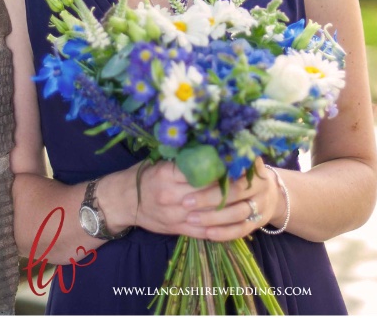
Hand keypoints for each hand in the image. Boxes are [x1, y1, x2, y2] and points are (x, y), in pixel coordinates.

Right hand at [106, 159, 281, 241]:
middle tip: (254, 178)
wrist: (122, 201)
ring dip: (233, 205)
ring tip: (252, 196)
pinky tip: (239, 218)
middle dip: (234, 185)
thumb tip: (217, 144)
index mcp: (167, 174)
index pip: (201, 169)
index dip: (223, 166)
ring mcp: (174, 215)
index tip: (241, 160)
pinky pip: (204, 231)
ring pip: (210, 212)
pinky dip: (223, 226)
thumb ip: (186, 157)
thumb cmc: (147, 176)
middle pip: (210, 191)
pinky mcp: (177, 229)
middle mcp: (170, 195)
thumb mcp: (163, 162)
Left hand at [180, 159, 283, 241]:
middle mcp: (261, 186)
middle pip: (235, 192)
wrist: (269, 195)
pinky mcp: (257, 222)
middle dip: (208, 198)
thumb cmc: (242, 177)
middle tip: (185, 202)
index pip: (235, 169)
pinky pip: (241, 230)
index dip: (215, 174)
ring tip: (190, 219)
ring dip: (213, 217)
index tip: (194, 176)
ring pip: (238, 213)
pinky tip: (207, 233)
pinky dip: (224, 233)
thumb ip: (221, 163)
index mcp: (254, 167)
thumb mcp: (237, 166)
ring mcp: (261, 205)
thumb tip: (191, 156)